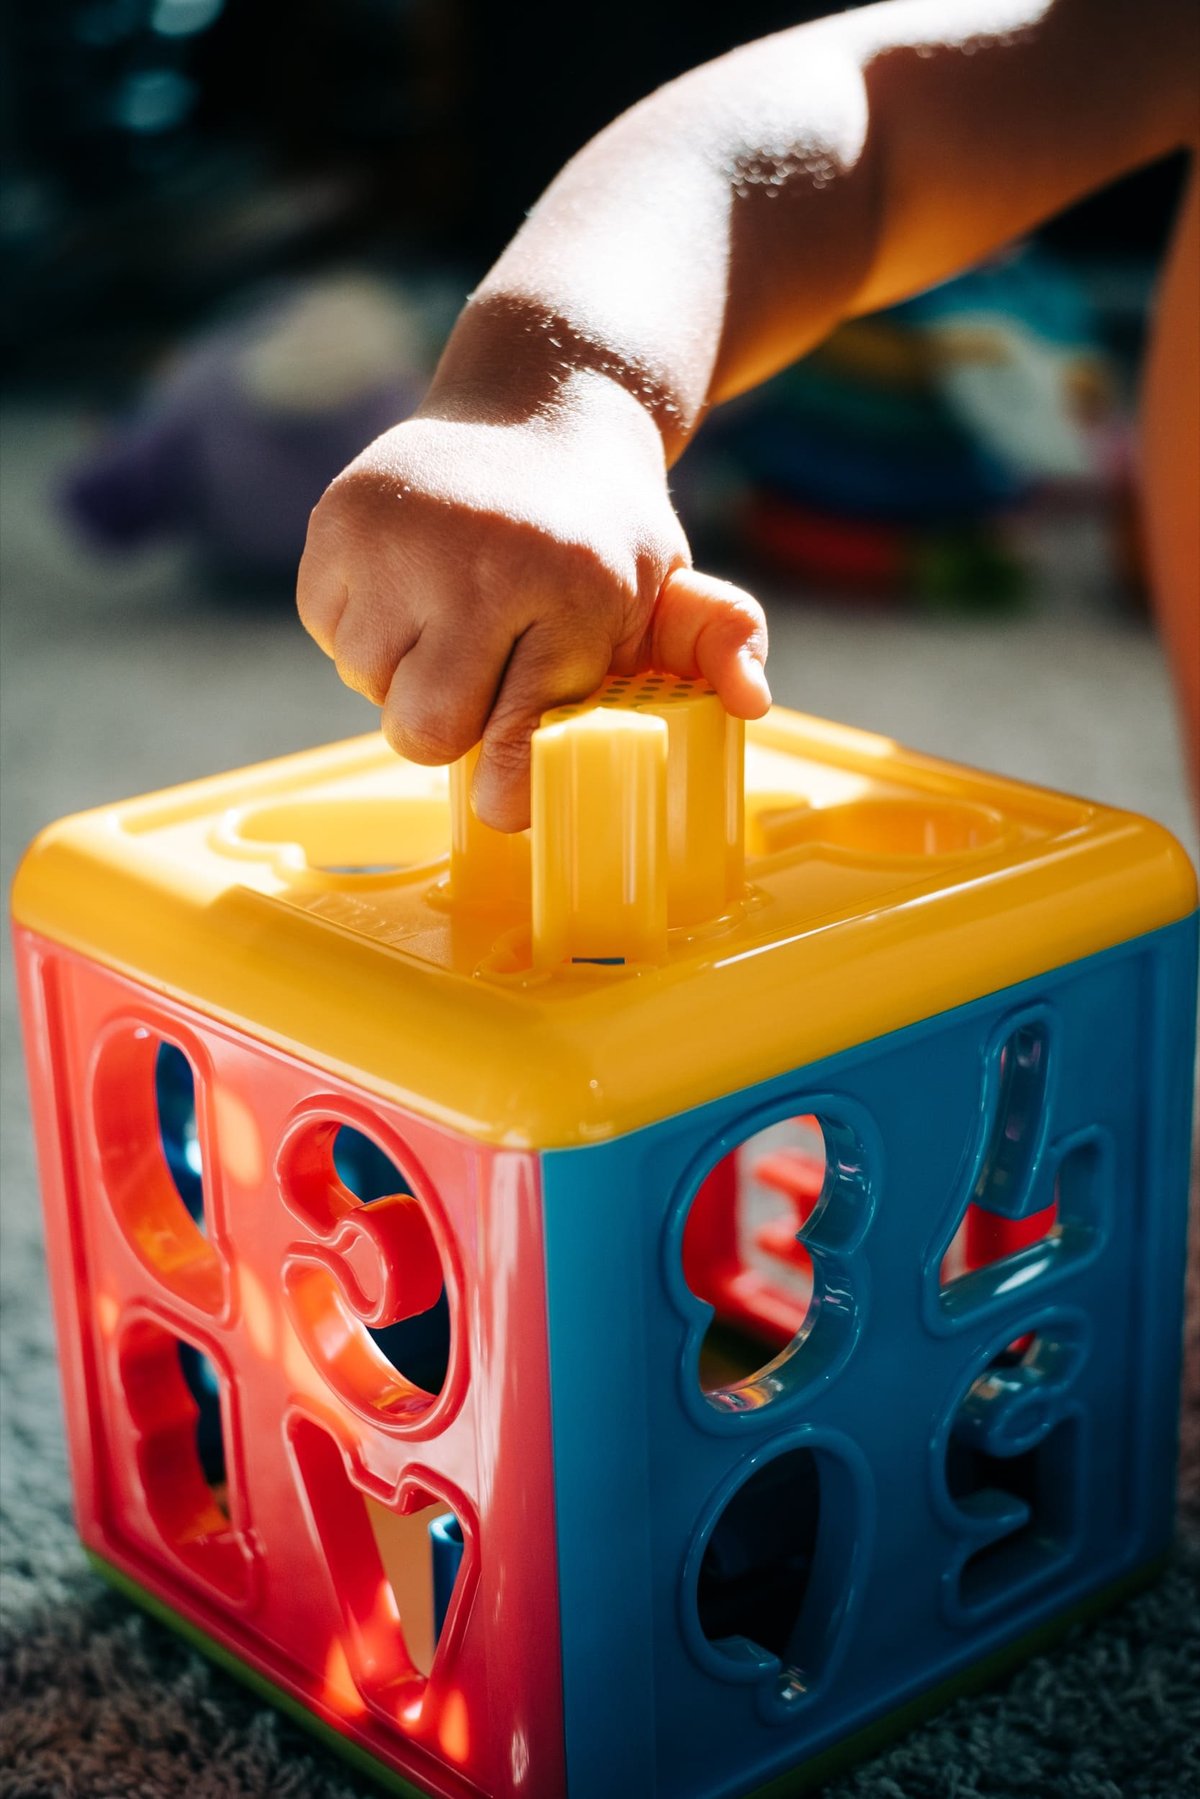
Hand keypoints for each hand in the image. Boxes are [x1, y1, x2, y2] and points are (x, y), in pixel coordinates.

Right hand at [297, 371, 768, 830]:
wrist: (535, 404)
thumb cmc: (603, 527)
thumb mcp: (672, 582)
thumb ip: (718, 641)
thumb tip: (752, 700)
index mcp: (576, 587)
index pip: (519, 735)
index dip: (511, 783)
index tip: (509, 799)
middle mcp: (481, 559)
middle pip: (423, 731)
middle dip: (447, 729)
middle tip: (478, 688)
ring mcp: (399, 537)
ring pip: (370, 685)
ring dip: (404, 676)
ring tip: (449, 624)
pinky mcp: (339, 520)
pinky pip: (329, 633)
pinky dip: (362, 630)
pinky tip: (410, 589)